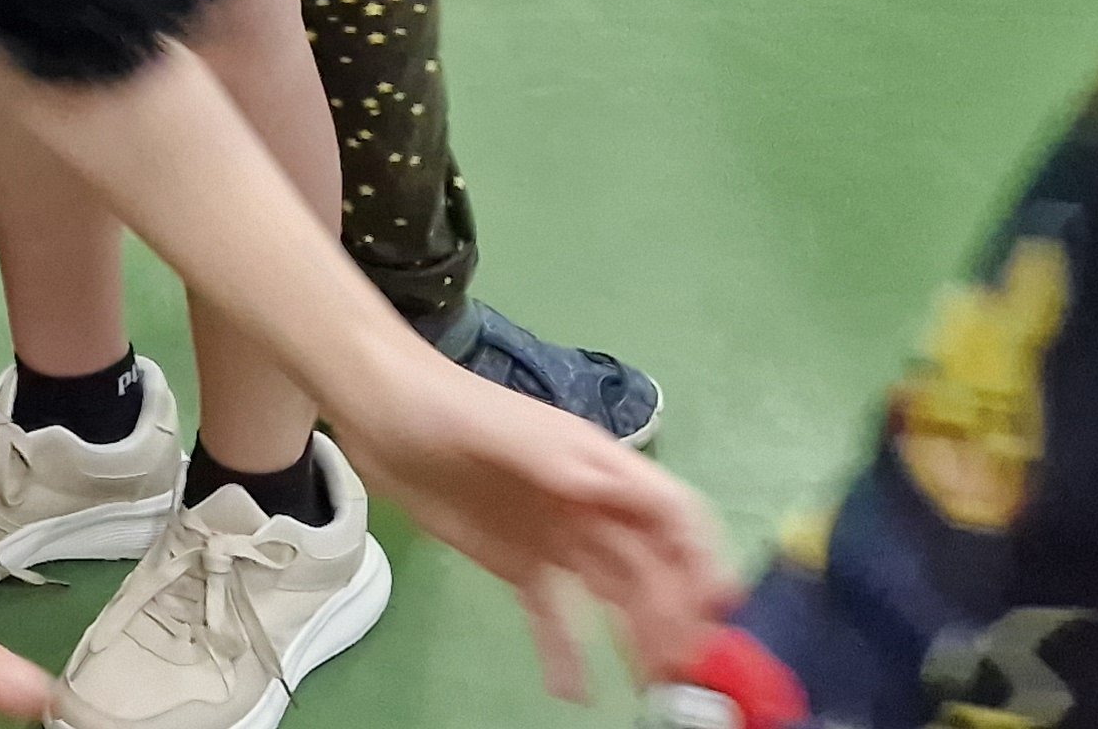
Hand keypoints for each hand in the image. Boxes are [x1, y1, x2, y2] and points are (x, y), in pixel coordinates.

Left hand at [337, 367, 735, 697]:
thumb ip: (557, 463)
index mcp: (598, 467)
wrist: (380, 409)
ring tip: (650, 687)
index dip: (700, 557)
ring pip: (616, 596)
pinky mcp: (519, 564)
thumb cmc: (447, 407)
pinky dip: (567, 652)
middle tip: (683, 670)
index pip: (671, 514)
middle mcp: (590, 506)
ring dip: (638, 639)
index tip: (717, 610)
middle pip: (652, 566)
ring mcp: (557, 538)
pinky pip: (554, 615)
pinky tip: (573, 691)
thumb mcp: (503, 429)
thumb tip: (608, 492)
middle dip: (675, 615)